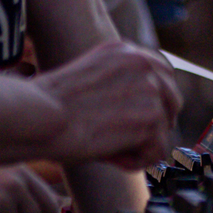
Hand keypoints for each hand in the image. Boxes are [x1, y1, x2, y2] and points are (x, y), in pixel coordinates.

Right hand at [35, 38, 180, 169]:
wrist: (39, 115)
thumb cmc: (48, 105)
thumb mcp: (88, 77)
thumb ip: (116, 83)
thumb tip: (137, 109)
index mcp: (125, 50)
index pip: (161, 75)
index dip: (152, 103)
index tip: (132, 122)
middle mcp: (142, 64)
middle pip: (172, 101)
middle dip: (152, 125)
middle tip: (122, 141)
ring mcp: (150, 89)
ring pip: (163, 130)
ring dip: (138, 146)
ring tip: (107, 148)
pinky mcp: (151, 118)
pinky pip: (157, 152)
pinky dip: (135, 162)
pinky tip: (110, 158)